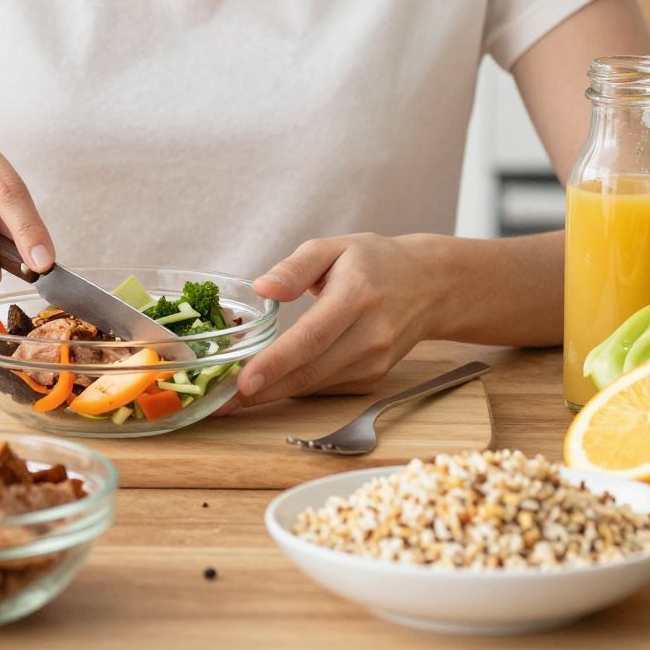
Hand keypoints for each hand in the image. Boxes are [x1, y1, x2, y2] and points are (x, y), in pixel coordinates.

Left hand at [233, 234, 447, 407]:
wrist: (429, 286)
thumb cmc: (375, 262)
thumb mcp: (334, 248)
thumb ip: (295, 267)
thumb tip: (262, 287)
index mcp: (357, 296)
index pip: (312, 337)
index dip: (276, 363)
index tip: (243, 381)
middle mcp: (371, 335)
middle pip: (310, 371)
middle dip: (262, 390)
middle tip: (219, 401)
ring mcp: (375, 362)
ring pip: (315, 385)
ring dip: (273, 393)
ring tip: (233, 397)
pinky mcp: (373, 378)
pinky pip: (326, 388)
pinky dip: (296, 388)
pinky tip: (270, 384)